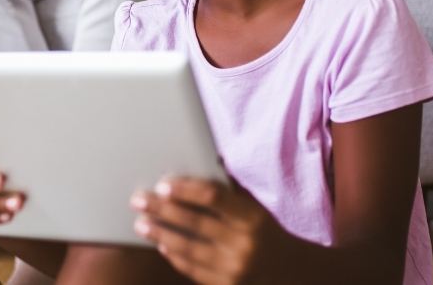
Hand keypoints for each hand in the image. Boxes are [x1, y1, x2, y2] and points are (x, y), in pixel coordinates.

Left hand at [131, 177, 283, 284]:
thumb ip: (229, 190)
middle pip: (195, 222)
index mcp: (254, 218)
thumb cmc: (266, 233)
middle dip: (162, 210)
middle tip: (139, 200)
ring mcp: (235, 270)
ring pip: (189, 249)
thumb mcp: (256, 209)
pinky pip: (193, 270)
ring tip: (141, 223)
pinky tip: (161, 244)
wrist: (293, 272)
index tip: (162, 184)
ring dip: (161, 234)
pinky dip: (174, 257)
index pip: (213, 197)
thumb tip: (202, 160)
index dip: (185, 189)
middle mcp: (245, 244)